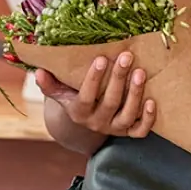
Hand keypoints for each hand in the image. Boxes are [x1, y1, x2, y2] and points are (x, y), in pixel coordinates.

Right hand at [36, 53, 155, 138]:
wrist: (86, 123)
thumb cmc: (73, 97)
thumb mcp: (59, 92)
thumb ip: (49, 83)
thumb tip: (38, 71)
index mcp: (78, 112)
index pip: (86, 96)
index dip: (93, 79)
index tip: (101, 58)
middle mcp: (96, 123)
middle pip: (110, 103)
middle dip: (118, 79)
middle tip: (126, 57)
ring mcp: (114, 129)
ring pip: (127, 116)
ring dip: (135, 94)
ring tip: (140, 72)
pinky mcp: (129, 132)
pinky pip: (141, 131)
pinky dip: (148, 118)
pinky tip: (152, 100)